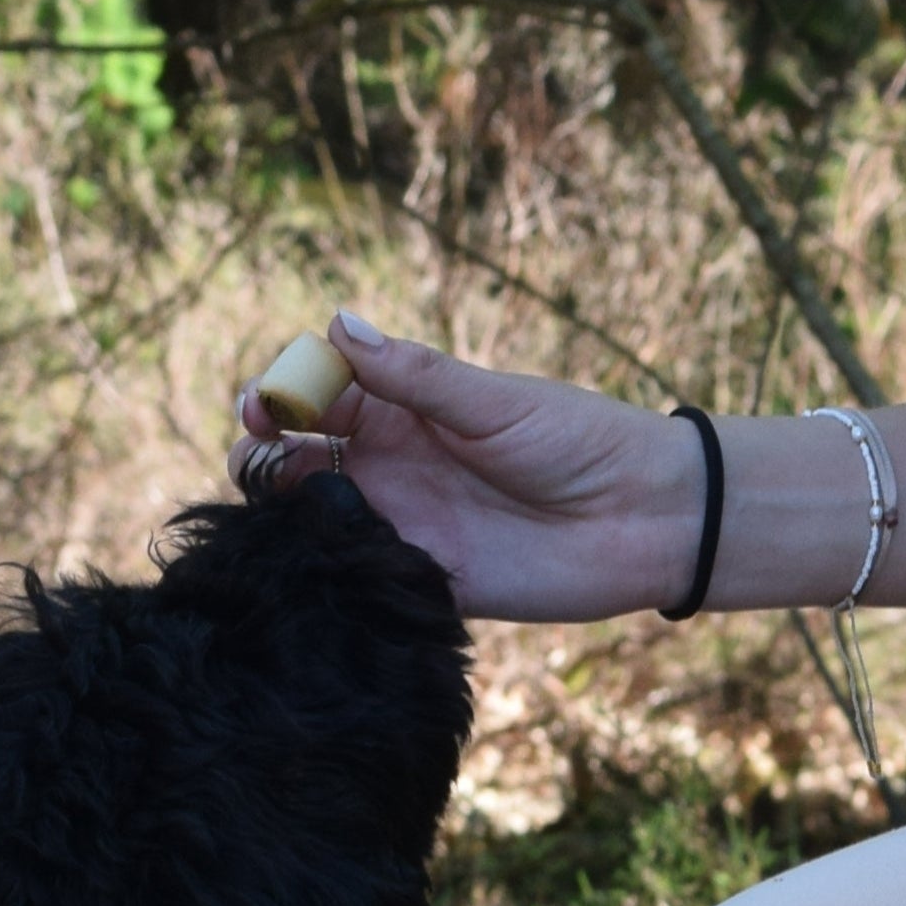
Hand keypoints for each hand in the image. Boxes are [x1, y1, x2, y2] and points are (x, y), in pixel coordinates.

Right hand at [235, 317, 705, 622]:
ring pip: (313, 521)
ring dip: (283, 515)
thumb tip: (336, 323)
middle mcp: (391, 466)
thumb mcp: (494, 402)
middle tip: (261, 461)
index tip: (260, 404)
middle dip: (262, 456)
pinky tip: (316, 563)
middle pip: (297, 460)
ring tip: (280, 508)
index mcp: (404, 409)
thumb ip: (415, 375)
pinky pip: (356, 579)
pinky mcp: (421, 582)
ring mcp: (401, 525)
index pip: (317, 396)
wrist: (646, 517)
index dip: (280, 396)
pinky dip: (325, 572)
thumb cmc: (579, 440)